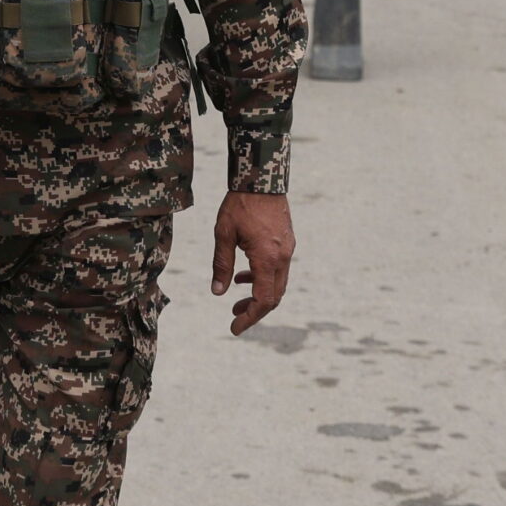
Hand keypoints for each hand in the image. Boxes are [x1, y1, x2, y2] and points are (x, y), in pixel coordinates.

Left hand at [211, 192, 293, 335]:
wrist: (262, 178)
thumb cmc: (240, 204)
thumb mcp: (223, 235)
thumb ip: (221, 265)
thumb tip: (217, 292)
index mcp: (267, 259)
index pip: (263, 300)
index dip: (249, 318)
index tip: (234, 328)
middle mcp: (282, 258)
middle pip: (274, 297)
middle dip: (254, 310)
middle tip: (234, 315)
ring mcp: (287, 249)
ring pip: (278, 284)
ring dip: (259, 294)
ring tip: (237, 296)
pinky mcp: (287, 242)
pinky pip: (279, 269)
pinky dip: (264, 278)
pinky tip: (245, 274)